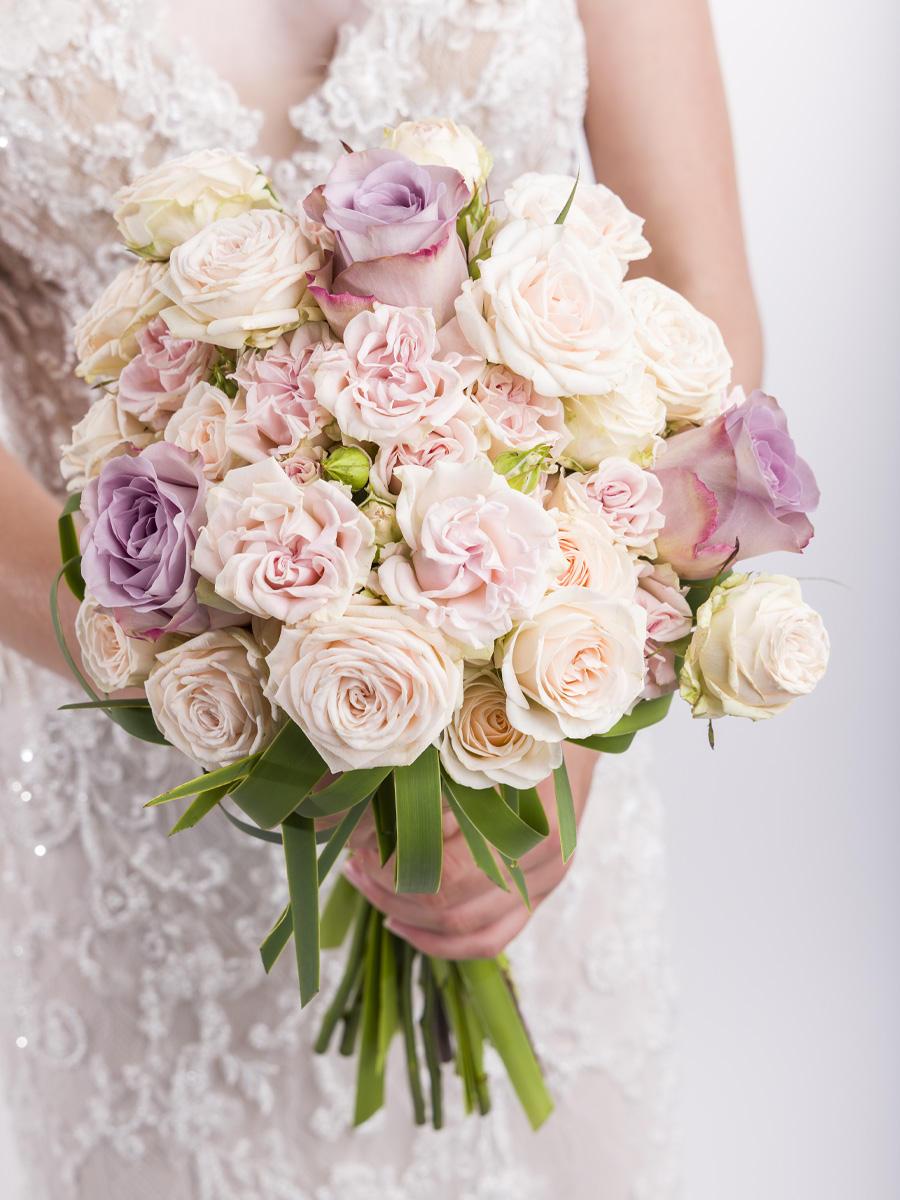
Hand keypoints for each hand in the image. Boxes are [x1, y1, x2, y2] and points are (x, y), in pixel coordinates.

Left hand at [341, 742, 597, 959]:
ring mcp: (545, 883)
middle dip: (392, 892)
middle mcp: (542, 865)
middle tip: (355, 866)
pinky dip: (442, 943)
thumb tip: (355, 797)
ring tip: (369, 885)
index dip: (395, 870)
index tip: (360, 848)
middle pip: (451, 909)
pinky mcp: (540, 893)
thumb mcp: (475, 741)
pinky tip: (402, 923)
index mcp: (529, 826)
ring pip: (465, 931)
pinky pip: (490, 938)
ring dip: (407, 916)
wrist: (579, 731)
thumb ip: (428, 774)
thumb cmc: (524, 726)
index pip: (446, 876)